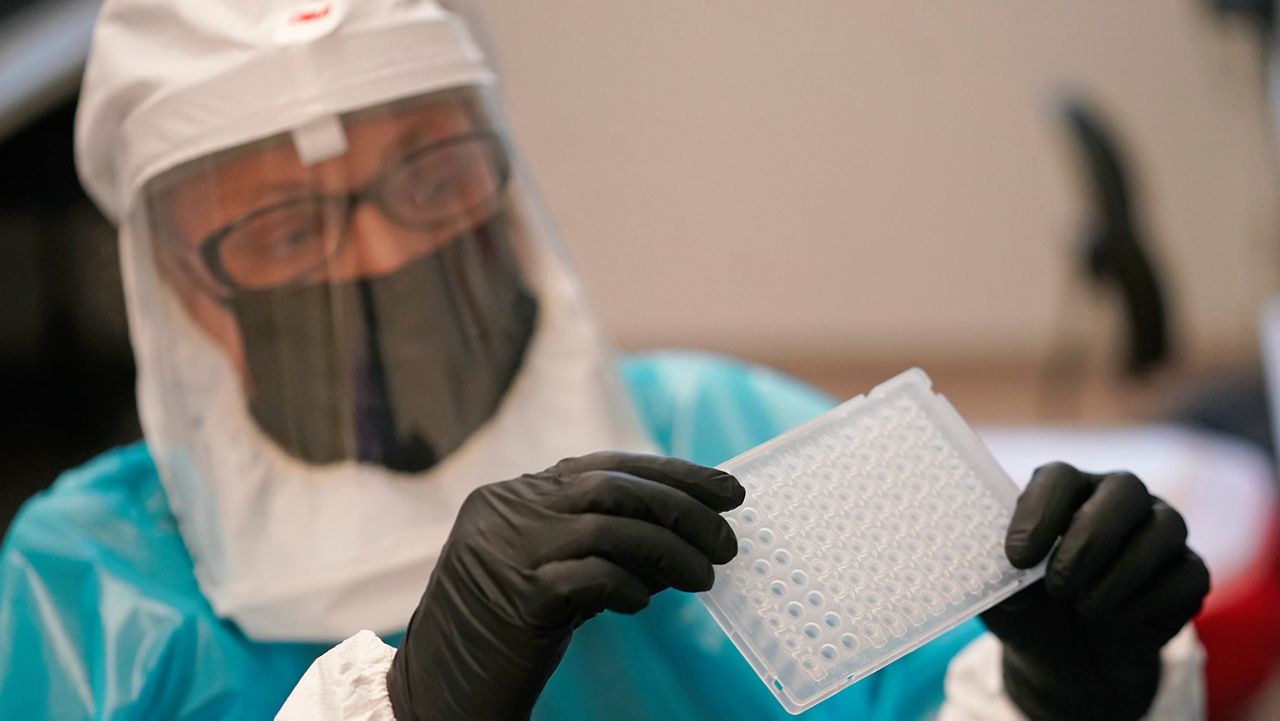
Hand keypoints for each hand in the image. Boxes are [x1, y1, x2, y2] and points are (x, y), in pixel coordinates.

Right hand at [385, 452, 743, 720]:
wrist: (438, 694)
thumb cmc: (504, 634)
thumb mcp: (551, 572)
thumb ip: (602, 544)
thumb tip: (687, 530)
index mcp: (512, 495)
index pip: (604, 466)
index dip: (671, 473)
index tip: (726, 489)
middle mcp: (505, 510)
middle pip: (611, 486)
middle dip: (681, 507)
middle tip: (727, 540)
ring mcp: (505, 550)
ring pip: (608, 526)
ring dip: (669, 551)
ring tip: (705, 577)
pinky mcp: (516, 597)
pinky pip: (592, 577)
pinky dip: (629, 586)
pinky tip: (645, 602)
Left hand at [981, 462, 1209, 720]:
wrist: (1068, 661)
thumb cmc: (1026, 610)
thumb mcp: (996, 594)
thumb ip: (990, 570)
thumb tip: (992, 559)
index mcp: (1064, 491)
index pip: (1059, 476)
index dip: (1039, 512)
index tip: (1017, 558)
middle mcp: (1117, 499)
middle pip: (1125, 488)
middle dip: (1090, 539)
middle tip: (1058, 586)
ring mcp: (1160, 531)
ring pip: (1165, 527)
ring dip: (1120, 575)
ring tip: (1085, 609)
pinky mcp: (1189, 571)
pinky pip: (1188, 573)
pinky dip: (1150, 602)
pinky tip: (1120, 620)